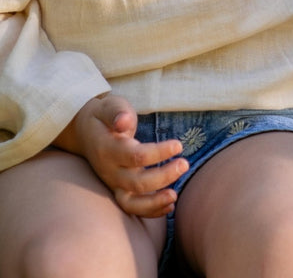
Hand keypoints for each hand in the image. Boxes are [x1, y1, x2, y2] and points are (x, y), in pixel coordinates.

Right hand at [54, 94, 187, 218]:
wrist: (83, 132)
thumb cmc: (104, 115)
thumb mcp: (110, 106)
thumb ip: (117, 113)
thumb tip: (123, 121)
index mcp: (108, 149)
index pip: (135, 156)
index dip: (158, 153)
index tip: (179, 145)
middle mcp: (109, 170)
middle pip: (136, 183)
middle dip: (163, 177)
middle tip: (184, 164)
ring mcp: (112, 183)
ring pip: (130, 203)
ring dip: (154, 203)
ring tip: (175, 196)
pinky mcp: (118, 189)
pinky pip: (131, 207)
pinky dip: (150, 210)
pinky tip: (169, 206)